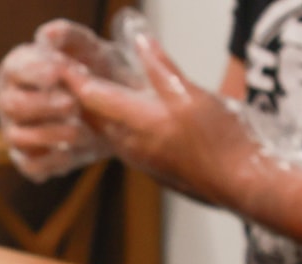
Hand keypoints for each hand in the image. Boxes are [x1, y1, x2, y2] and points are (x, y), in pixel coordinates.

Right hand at [0, 17, 142, 181]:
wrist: (112, 109)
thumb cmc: (93, 72)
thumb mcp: (87, 48)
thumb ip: (68, 36)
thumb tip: (47, 36)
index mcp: (19, 68)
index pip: (17, 69)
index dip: (37, 72)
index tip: (59, 73)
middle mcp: (10, 100)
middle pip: (13, 105)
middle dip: (45, 105)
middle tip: (74, 104)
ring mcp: (17, 132)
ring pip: (20, 138)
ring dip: (53, 134)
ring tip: (82, 130)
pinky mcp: (30, 160)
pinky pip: (31, 167)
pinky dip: (52, 162)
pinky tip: (72, 152)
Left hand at [59, 33, 268, 206]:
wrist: (244, 185)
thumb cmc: (224, 142)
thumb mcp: (193, 95)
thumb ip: (162, 68)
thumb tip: (140, 41)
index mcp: (138, 124)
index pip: (92, 97)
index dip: (72, 76)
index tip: (57, 60)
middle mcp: (133, 146)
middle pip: (92, 118)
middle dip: (76, 95)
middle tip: (65, 73)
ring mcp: (143, 161)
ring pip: (107, 133)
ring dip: (94, 113)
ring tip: (87, 92)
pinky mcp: (156, 170)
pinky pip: (124, 145)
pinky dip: (114, 127)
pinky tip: (123, 118)